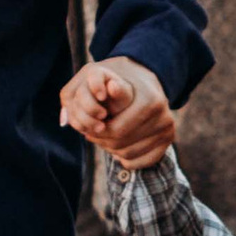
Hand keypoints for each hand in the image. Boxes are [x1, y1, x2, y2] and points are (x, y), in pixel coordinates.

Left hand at [59, 58, 175, 167]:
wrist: (143, 73)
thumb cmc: (112, 76)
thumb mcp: (92, 75)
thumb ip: (75, 95)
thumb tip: (66, 121)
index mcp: (148, 99)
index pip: (114, 131)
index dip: (95, 128)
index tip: (94, 117)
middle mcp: (162, 113)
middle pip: (118, 144)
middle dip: (100, 139)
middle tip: (92, 129)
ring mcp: (167, 126)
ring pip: (126, 154)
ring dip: (109, 148)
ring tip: (105, 133)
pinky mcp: (169, 138)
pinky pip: (139, 161)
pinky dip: (124, 158)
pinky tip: (119, 143)